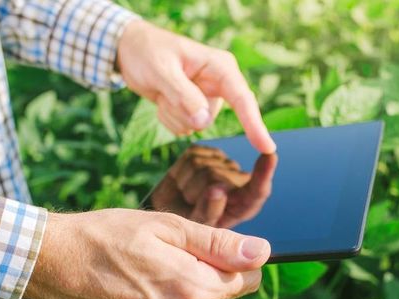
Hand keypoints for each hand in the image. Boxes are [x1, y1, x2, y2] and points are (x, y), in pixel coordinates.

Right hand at [24, 209, 269, 298]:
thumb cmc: (106, 236)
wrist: (51, 264)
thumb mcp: (168, 227)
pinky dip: (165, 296)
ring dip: (184, 281)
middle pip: (221, 290)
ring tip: (148, 260)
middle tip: (169, 245)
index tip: (210, 242)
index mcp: (194, 290)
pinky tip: (138, 278)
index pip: (247, 278)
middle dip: (206, 267)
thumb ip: (219, 244)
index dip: (234, 256)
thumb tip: (262, 252)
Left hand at [117, 20, 275, 153]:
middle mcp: (219, 84)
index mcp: (220, 67)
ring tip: (163, 90)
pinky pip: (183, 129)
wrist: (131, 51)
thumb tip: (203, 122)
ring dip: (172, 114)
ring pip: (194, 127)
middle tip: (164, 87)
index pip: (242, 99)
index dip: (255, 125)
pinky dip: (168, 118)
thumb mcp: (161, 70)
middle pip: (208, 118)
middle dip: (182, 111)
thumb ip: (183, 96)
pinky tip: (162, 98)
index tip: (267, 147)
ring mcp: (207, 99)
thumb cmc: (148, 52)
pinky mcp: (195, 110)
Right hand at [151, 145, 276, 227]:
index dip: (264, 173)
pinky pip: (192, 156)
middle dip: (198, 194)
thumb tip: (218, 190)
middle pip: (220, 177)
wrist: (161, 221)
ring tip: (184, 199)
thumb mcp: (194, 231)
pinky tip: (180, 185)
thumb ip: (208, 213)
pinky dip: (180, 173)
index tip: (271, 155)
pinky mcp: (203, 153)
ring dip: (187, 187)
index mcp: (243, 206)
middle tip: (188, 208)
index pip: (257, 191)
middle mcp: (236, 183)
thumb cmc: (182, 235)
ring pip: (203, 166)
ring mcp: (220, 165)